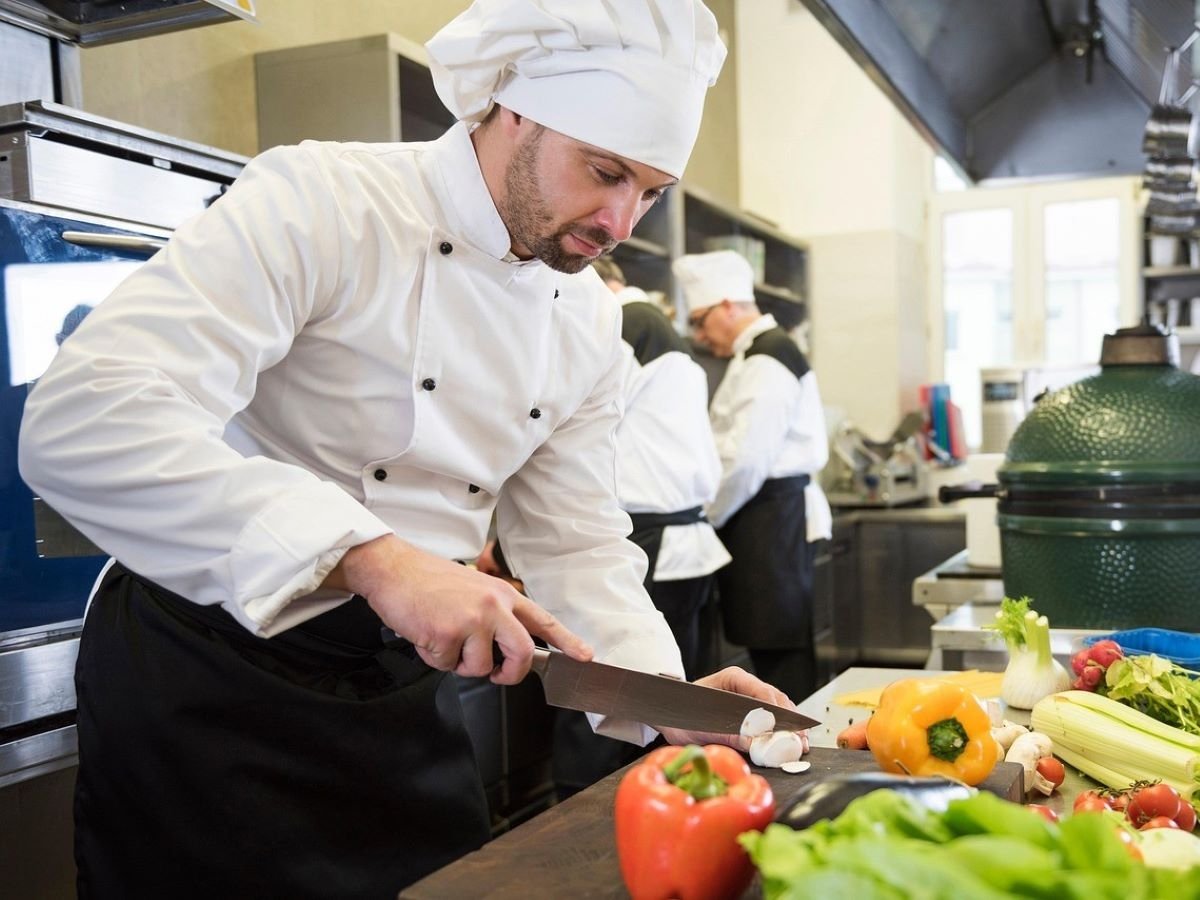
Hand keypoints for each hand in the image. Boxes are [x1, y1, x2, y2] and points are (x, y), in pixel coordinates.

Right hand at [326, 534, 591, 683]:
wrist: (393, 570)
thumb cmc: (428, 581)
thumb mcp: (473, 589)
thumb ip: (494, 614)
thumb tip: (504, 648)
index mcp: (502, 594)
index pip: (543, 620)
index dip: (567, 641)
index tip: (585, 656)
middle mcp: (493, 605)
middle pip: (522, 653)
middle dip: (511, 674)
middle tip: (499, 675)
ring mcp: (471, 619)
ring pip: (480, 667)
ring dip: (459, 664)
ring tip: (443, 639)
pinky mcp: (447, 633)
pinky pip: (447, 665)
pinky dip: (434, 658)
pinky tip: (425, 635)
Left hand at [658, 666, 810, 753]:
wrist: (668, 713)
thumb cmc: (682, 712)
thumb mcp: (703, 724)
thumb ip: (728, 733)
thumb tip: (753, 743)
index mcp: (735, 678)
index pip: (764, 692)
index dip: (780, 713)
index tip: (791, 728)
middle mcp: (745, 685)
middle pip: (777, 700)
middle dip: (791, 721)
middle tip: (801, 740)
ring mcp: (749, 696)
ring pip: (778, 708)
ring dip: (790, 727)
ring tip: (800, 745)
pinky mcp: (750, 710)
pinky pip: (771, 718)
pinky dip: (781, 730)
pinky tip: (789, 743)